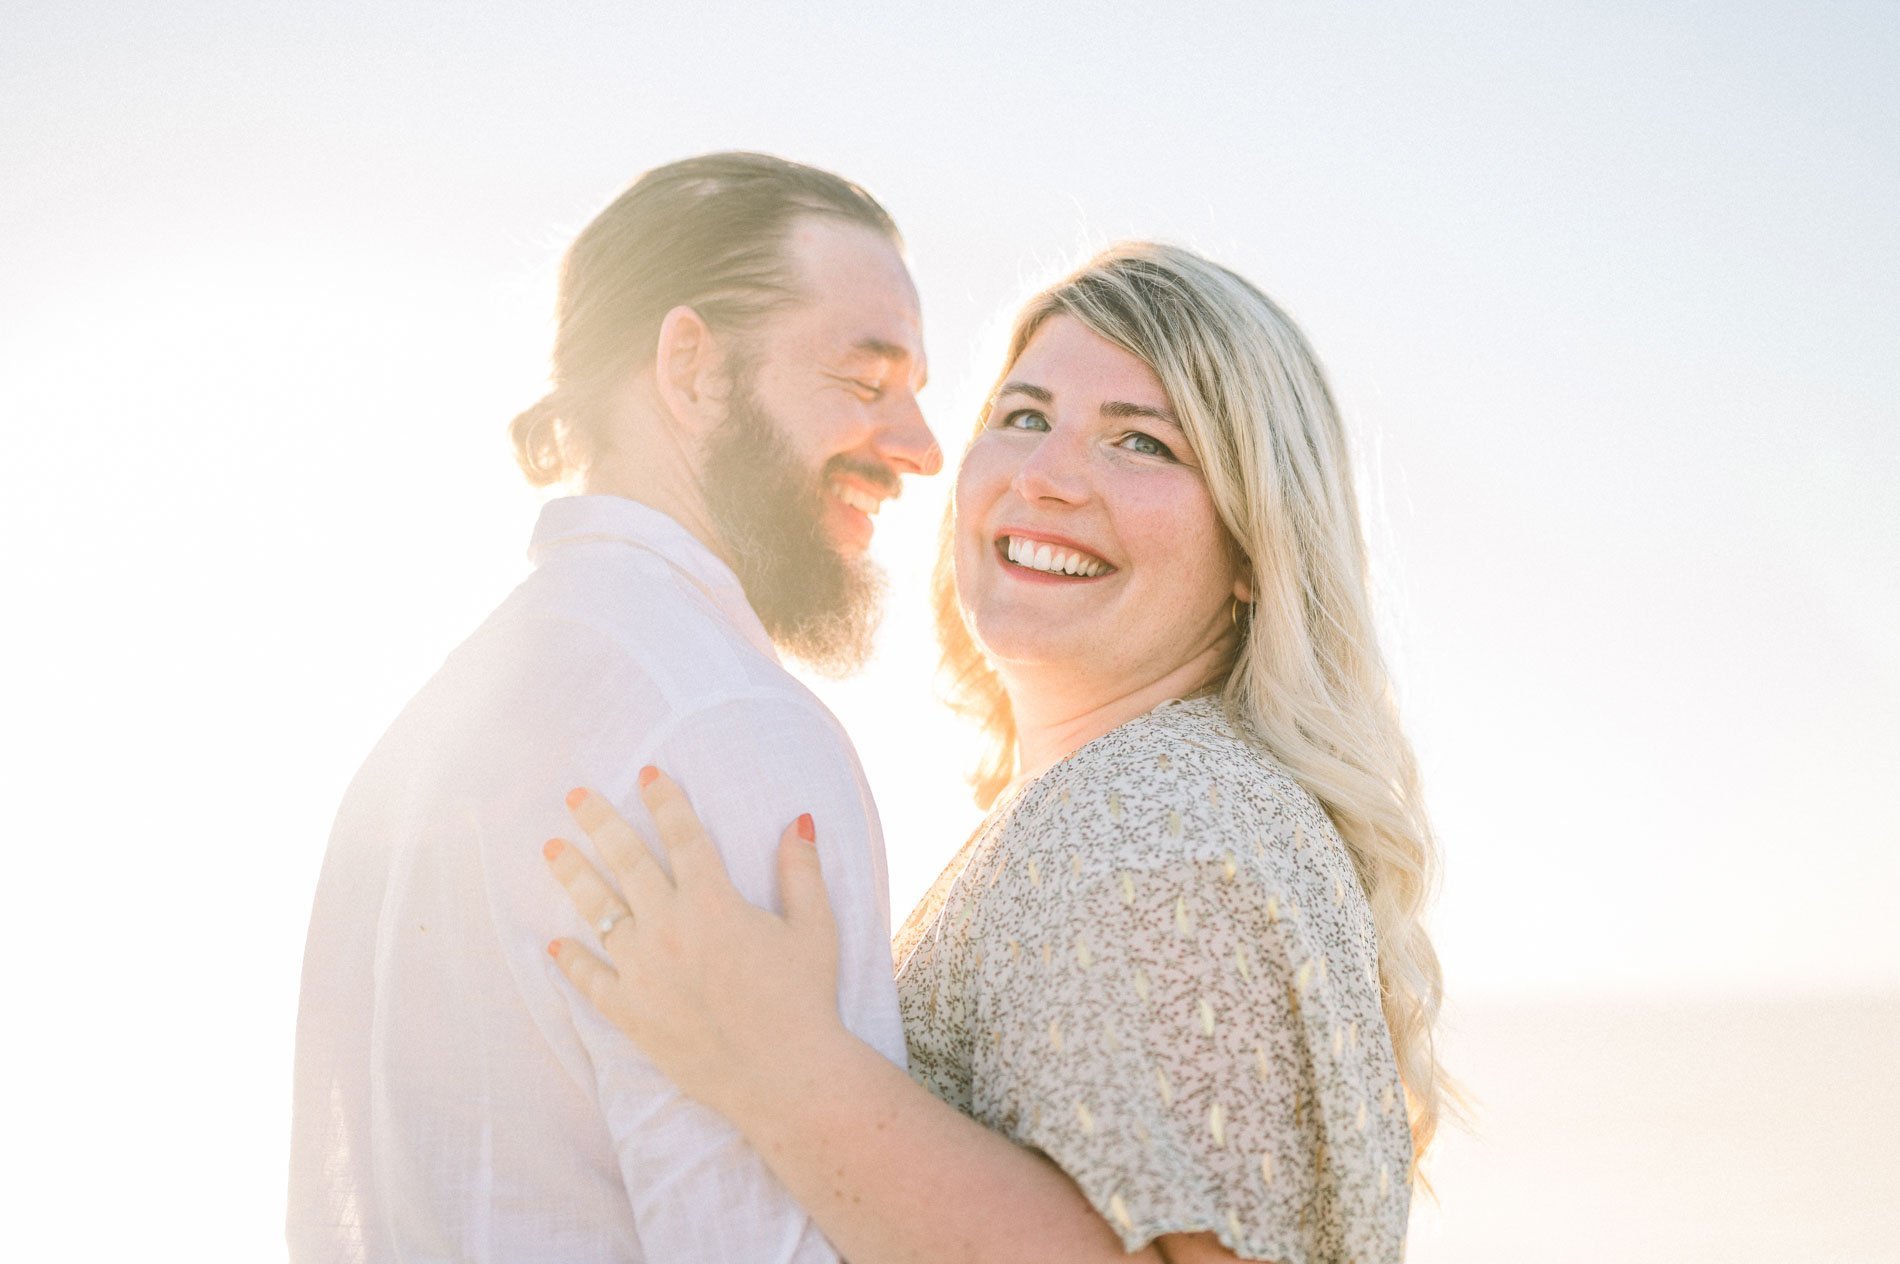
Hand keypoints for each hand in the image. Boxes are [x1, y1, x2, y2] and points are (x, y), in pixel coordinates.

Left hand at [541, 768, 844, 1123]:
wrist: (784, 1076)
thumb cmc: (805, 999)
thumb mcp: (814, 928)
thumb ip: (801, 870)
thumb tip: (799, 819)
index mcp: (713, 901)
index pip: (683, 835)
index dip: (665, 801)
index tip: (648, 774)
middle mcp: (669, 927)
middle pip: (627, 861)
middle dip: (600, 822)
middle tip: (576, 796)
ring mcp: (642, 970)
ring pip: (598, 911)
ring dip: (573, 876)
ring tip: (552, 849)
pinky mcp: (630, 1012)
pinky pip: (590, 979)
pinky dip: (571, 960)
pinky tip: (555, 943)